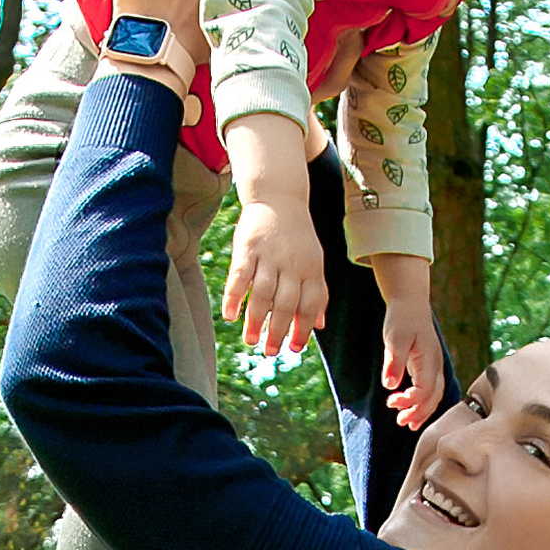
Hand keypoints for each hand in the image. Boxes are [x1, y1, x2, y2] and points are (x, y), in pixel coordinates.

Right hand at [223, 195, 328, 356]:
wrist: (279, 198)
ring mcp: (269, 255)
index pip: (310, 304)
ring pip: (262, 293)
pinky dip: (233, 297)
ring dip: (256, 320)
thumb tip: (319, 326)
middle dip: (278, 331)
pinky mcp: (247, 247)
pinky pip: (239, 276)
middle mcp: (292, 264)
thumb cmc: (297, 238)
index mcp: (312, 269)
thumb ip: (316, 293)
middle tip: (270, 351)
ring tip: (250, 341)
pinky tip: (229, 316)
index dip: (303, 328)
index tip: (293, 349)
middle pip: (286, 303)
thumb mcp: (314, 262)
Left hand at [378, 275, 446, 429]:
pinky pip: (430, 390)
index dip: (410, 400)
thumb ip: (394, 361)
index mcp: (429, 359)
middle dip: (419, 412)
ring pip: (434, 395)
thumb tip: (390, 386)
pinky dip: (422, 403)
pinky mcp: (428, 366)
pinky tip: (410, 410)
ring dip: (421, 411)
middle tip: (401, 421)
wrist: (410, 302)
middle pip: (433, 396)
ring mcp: (434, 366)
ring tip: (405, 422)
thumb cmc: (402, 318)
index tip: (392, 401)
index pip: (425, 389)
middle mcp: (436, 365)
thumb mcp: (395, 338)